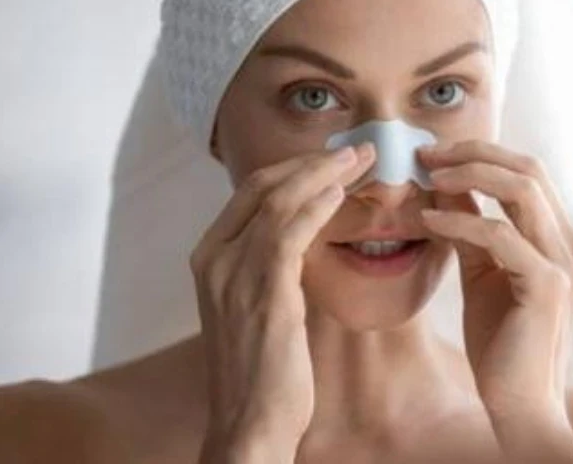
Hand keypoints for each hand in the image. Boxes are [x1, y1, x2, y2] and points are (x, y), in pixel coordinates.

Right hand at [191, 142, 374, 461]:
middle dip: (312, 162)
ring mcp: (232, 272)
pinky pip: (288, 232)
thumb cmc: (260, 368)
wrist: (248, 423)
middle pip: (262, 185)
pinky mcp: (261, 291)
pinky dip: (316, 205)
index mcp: (209, 256)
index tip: (333, 158)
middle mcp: (213, 257)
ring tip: (362, 159)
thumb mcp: (255, 305)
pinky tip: (342, 193)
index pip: (250, 192)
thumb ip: (267, 266)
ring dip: (324, 174)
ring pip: (278, 200)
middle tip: (357, 149)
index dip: (294, 168)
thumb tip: (301, 235)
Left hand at [417, 141, 572, 458]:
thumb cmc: (501, 339)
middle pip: (528, 167)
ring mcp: (563, 261)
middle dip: (473, 152)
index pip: (526, 170)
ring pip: (521, 189)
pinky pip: (499, 235)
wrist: (520, 401)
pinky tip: (429, 221)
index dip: (480, 152)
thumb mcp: (480, 269)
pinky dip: (460, 221)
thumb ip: (468, 226)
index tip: (432, 153)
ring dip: (469, 173)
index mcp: (558, 235)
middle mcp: (569, 241)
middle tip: (426, 154)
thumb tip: (443, 180)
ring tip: (427, 175)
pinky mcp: (547, 286)